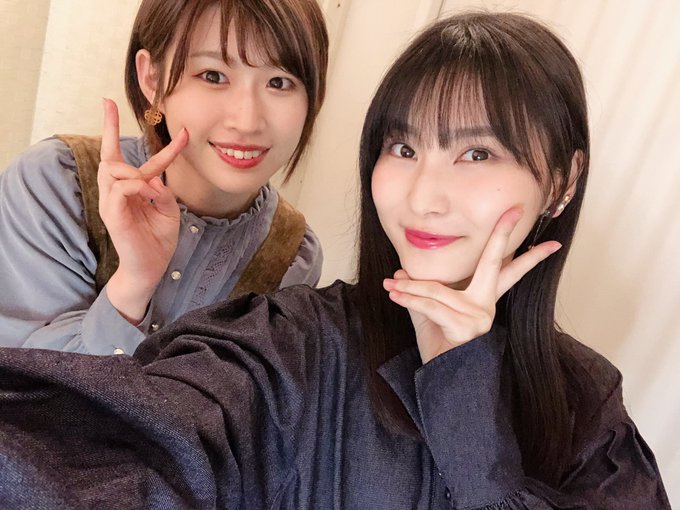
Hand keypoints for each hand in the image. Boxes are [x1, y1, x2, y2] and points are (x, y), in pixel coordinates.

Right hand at [99, 98, 187, 322]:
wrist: (151, 268)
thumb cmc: (158, 240)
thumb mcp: (170, 210)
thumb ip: (163, 192)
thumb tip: (152, 178)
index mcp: (130, 189)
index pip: (123, 155)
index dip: (119, 128)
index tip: (113, 102)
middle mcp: (117, 192)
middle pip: (111, 156)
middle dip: (112, 131)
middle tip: (115, 115)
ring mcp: (111, 203)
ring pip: (112, 168)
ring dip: (134, 171)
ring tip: (148, 186)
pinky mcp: (111, 215)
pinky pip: (119, 189)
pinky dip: (136, 186)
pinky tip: (147, 193)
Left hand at [382, 208, 560, 363]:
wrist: (440, 380)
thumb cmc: (438, 346)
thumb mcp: (427, 314)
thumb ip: (419, 291)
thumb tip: (401, 270)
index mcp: (484, 298)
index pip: (510, 271)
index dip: (531, 255)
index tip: (554, 241)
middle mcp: (487, 304)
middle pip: (496, 263)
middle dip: (502, 235)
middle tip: (515, 210)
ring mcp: (480, 316)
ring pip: (438, 289)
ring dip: (410, 287)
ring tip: (389, 283)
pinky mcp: (466, 327)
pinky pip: (431, 306)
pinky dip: (409, 298)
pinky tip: (394, 292)